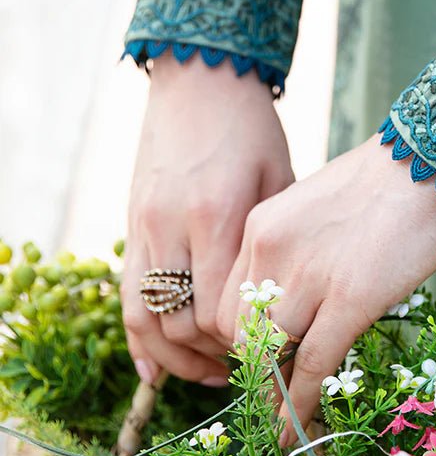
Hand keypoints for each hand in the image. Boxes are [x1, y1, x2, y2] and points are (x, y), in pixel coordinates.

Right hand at [123, 53, 294, 385]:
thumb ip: (273, 244)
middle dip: (213, 357)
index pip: (218, 312)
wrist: (199, 79)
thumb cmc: (252, 129)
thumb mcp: (278, 182)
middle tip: (248, 371)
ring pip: (145, 317)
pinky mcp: (130, 224)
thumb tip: (288, 306)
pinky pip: (126, 295)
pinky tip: (156, 369)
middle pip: (181, 322)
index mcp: (216, 216)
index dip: (242, 345)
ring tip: (211, 376)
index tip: (272, 356)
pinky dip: (139, 338)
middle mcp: (171, 227)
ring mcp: (143, 227)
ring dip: (175, 357)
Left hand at [217, 133, 435, 442]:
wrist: (429, 163)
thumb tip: (295, 305)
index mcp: (258, 229)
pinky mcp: (351, 300)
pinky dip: (302, 403)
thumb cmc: (384, 182)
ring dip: (274, 393)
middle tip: (274, 390)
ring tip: (283, 418)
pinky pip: (314, 365)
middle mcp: (271, 254)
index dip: (239, 341)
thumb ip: (294, 253)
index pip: (224, 304)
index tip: (260, 360)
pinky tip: (301, 426)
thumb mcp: (315, 209)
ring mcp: (310, 278)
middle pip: (239, 334)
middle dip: (254, 369)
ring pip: (271, 355)